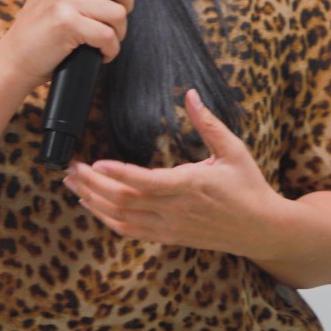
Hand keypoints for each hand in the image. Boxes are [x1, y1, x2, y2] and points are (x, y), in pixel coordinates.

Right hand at [0, 0, 142, 93]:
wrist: (15, 58)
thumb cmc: (44, 26)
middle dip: (125, 4)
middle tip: (109, 17)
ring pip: (119, 12)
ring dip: (117, 32)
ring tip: (100, 37)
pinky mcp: (67, 22)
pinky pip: (108, 35)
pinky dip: (109, 49)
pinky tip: (99, 51)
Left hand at [62, 89, 283, 257]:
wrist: (261, 229)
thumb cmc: (248, 186)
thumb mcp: (233, 150)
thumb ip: (208, 123)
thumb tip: (191, 94)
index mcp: (191, 185)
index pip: (146, 182)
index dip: (118, 174)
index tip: (94, 163)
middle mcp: (176, 210)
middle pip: (124, 200)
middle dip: (92, 185)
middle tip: (70, 167)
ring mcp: (170, 227)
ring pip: (122, 218)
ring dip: (93, 201)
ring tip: (71, 183)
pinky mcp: (168, 237)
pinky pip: (130, 231)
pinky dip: (106, 219)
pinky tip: (91, 205)